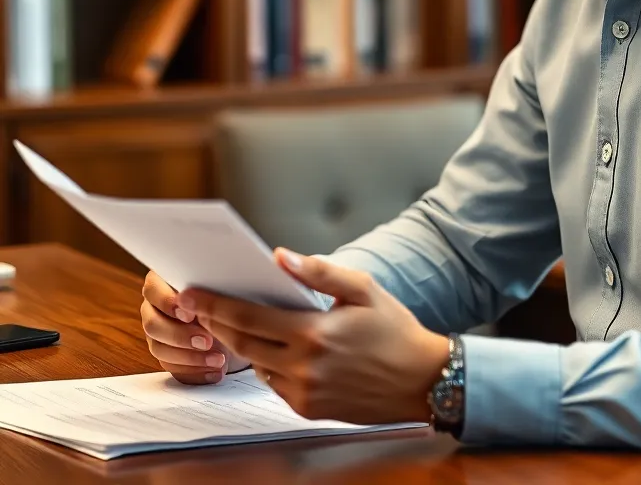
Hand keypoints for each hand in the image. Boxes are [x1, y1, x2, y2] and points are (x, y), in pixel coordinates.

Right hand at [140, 270, 249, 384]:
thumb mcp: (223, 286)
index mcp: (162, 282)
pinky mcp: (168, 355)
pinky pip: (173, 369)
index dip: (168, 303)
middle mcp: (154, 308)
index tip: (190, 314)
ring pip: (160, 350)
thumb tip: (209, 300)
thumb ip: (209, 290)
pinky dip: (195, 372)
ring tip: (219, 360)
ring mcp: (158, 333)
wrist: (238, 317)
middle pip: (152, 325)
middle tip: (207, 341)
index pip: (152, 290)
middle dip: (181, 336)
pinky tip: (215, 373)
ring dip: (190, 358)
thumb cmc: (229, 292)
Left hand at [175, 250, 449, 423]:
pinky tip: (271, 347)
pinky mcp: (308, 409)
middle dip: (217, 323)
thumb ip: (320, 272)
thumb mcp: (363, 289)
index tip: (193, 293)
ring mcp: (303, 392)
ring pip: (255, 365)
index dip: (216, 304)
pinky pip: (274, 384)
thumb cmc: (394, 329)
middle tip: (199, 306)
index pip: (249, 317)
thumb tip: (281, 256)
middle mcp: (303, 367)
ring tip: (231, 323)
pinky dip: (266, 364)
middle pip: (242, 344)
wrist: (421, 380)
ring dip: (241, 344)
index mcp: (313, 334)